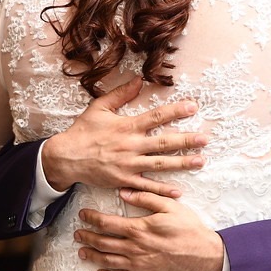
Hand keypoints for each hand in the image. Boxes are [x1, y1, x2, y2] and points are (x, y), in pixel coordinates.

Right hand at [42, 77, 207, 196]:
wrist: (66, 158)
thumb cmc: (83, 131)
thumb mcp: (100, 107)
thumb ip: (121, 94)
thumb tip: (139, 79)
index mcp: (127, 126)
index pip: (156, 116)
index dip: (176, 111)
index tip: (193, 107)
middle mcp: (131, 145)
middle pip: (164, 142)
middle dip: (186, 140)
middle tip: (205, 139)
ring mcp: (129, 165)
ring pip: (160, 164)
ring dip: (182, 163)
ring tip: (200, 161)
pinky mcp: (124, 180)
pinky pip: (146, 186)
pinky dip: (162, 190)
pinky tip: (178, 192)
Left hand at [74, 190, 224, 270]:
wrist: (204, 255)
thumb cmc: (188, 229)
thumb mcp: (170, 206)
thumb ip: (146, 197)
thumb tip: (124, 191)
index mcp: (139, 228)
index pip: (107, 223)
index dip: (92, 218)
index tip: (83, 215)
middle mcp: (134, 247)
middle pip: (102, 242)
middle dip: (86, 237)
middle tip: (78, 233)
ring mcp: (137, 264)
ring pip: (107, 260)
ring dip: (91, 255)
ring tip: (82, 252)